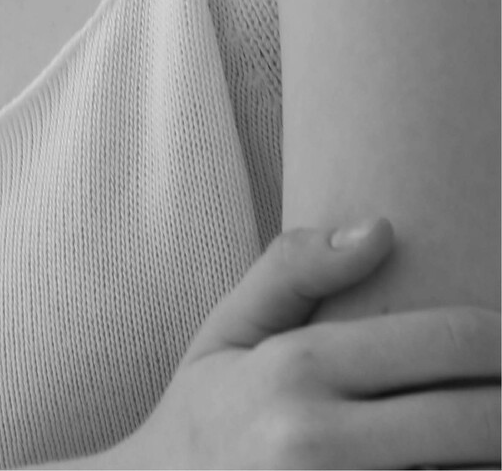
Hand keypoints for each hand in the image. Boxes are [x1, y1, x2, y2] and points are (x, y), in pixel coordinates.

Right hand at [110, 218, 500, 469]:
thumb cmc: (205, 419)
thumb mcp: (227, 330)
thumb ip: (291, 270)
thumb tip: (382, 229)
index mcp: (295, 370)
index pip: (446, 342)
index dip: (499, 336)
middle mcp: (318, 443)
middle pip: (479, 422)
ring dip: (488, 455)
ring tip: (484, 434)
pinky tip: (447, 465)